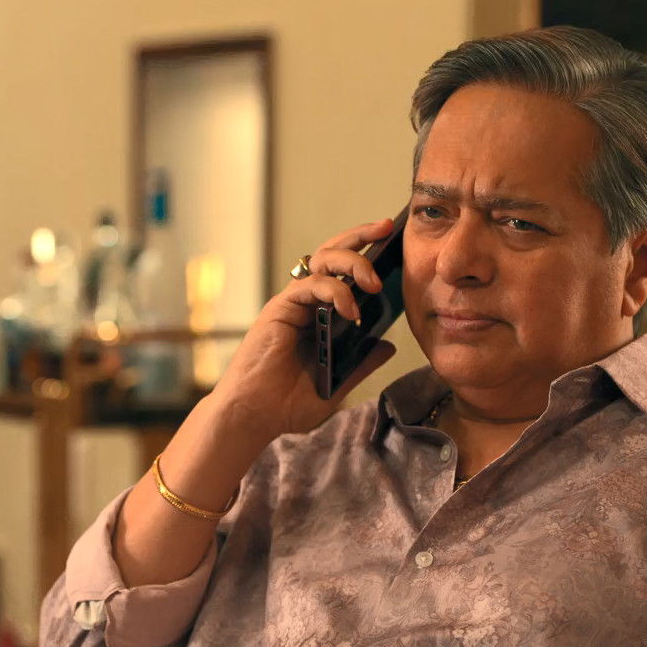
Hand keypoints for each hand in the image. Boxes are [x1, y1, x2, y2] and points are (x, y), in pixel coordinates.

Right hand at [208, 216, 399, 445]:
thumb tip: (387, 345)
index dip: (365, 254)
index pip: (342, 272)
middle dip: (360, 236)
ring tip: (373, 284)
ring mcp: (292, 304)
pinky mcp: (280, 309)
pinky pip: (310, 286)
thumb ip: (361, 363)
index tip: (391, 242)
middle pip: (331, 253)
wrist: (255, 416)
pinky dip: (335, 292)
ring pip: (322, 260)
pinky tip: (350, 312)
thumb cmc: (286, 404)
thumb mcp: (337, 384)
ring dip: (352, 263)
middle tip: (385, 230)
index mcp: (318, 316)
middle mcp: (305, 303)